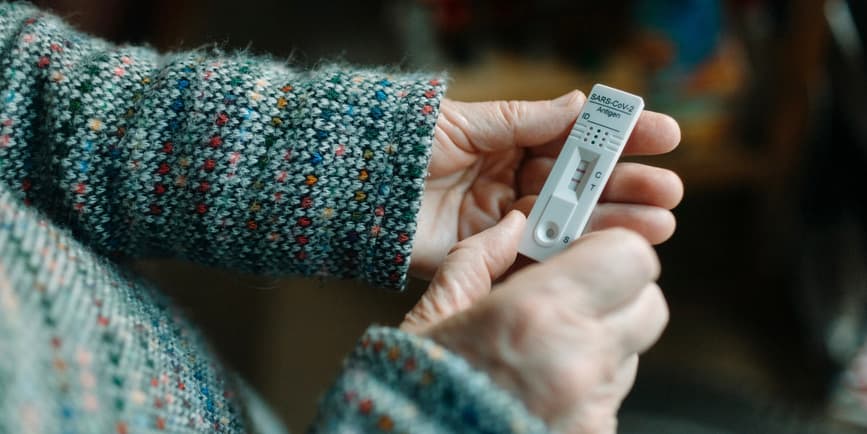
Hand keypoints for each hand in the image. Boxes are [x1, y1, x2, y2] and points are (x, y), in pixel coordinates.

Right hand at [402, 213, 666, 432]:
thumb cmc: (416, 390)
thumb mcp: (434, 316)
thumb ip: (475, 261)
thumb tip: (509, 227)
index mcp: (535, 312)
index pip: (629, 256)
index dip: (612, 248)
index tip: (585, 252)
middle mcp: (577, 358)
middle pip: (648, 304)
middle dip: (618, 293)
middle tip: (574, 297)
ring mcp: (592, 405)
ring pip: (630, 351)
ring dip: (600, 341)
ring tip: (544, 352)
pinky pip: (611, 395)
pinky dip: (587, 385)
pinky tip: (542, 389)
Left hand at [411, 91, 682, 277]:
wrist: (353, 187)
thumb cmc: (403, 144)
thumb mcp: (466, 122)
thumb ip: (522, 121)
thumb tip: (578, 106)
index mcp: (508, 142)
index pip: (574, 140)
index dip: (618, 138)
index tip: (663, 135)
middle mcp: (511, 180)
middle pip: (580, 185)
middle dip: (627, 186)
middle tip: (669, 189)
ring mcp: (502, 219)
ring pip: (568, 221)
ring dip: (614, 222)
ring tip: (659, 222)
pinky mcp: (486, 253)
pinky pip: (536, 253)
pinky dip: (572, 252)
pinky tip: (609, 249)